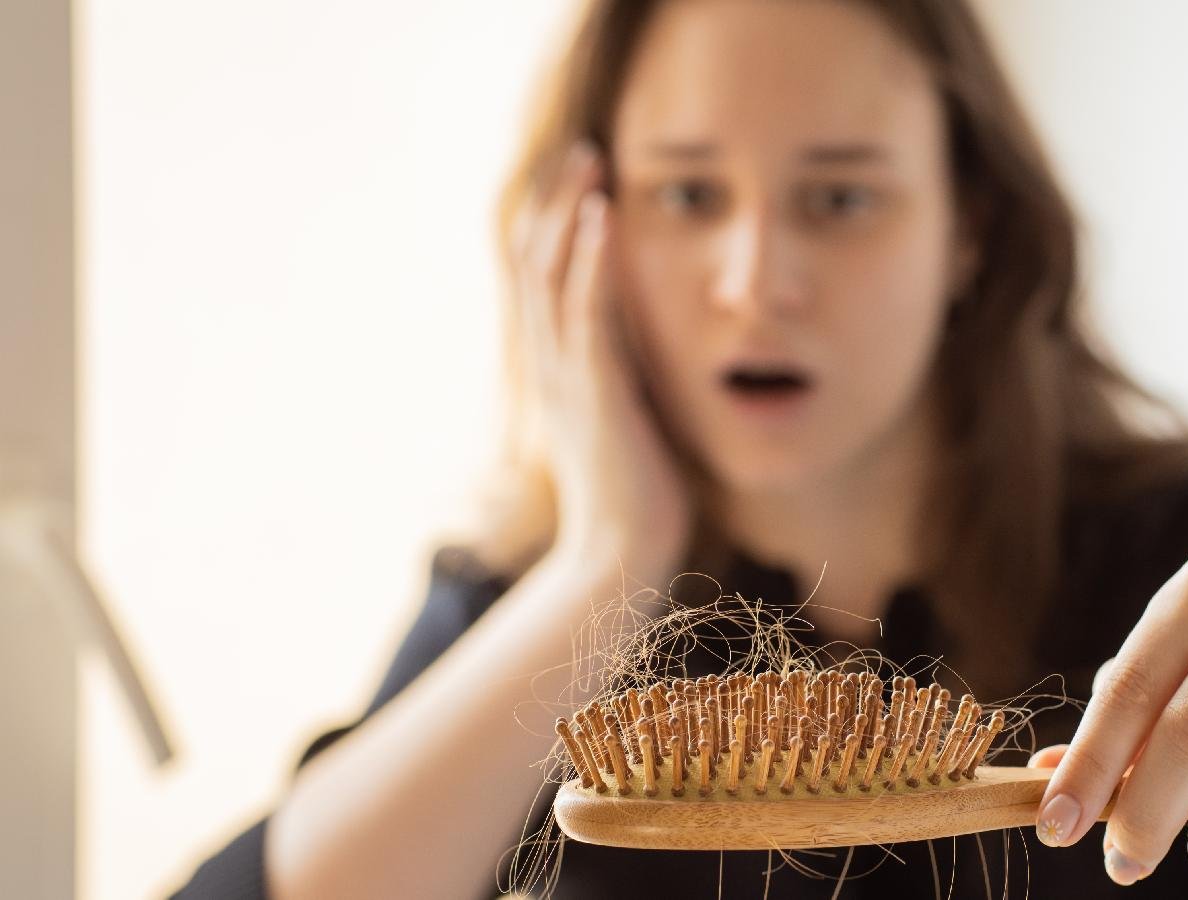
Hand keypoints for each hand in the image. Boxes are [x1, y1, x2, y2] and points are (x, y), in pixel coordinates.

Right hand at [508, 140, 693, 588]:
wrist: (619, 559)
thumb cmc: (631, 499)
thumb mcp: (623, 425)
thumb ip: (621, 383)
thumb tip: (639, 355)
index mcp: (556, 372)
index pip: (539, 282)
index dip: (551, 226)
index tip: (576, 182)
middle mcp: (551, 367)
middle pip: (532, 262)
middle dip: (554, 202)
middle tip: (581, 151)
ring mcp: (568, 378)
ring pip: (550, 275)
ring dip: (570, 212)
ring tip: (589, 162)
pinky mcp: (596, 392)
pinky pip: (587, 312)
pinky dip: (591, 260)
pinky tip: (603, 218)